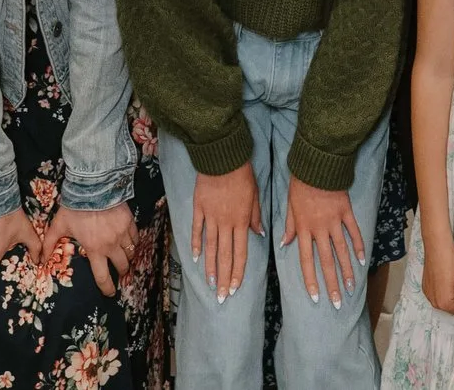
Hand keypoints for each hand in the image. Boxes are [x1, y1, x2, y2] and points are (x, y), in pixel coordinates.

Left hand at [44, 202, 136, 297]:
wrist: (93, 186)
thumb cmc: (75, 207)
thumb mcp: (59, 225)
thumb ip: (49, 243)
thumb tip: (40, 260)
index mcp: (95, 249)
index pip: (103, 276)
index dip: (107, 288)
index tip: (110, 293)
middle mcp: (111, 245)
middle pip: (122, 266)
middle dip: (121, 272)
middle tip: (119, 273)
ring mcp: (122, 234)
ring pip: (131, 253)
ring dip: (128, 258)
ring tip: (125, 258)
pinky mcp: (129, 222)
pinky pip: (136, 238)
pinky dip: (134, 242)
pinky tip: (130, 242)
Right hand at [191, 164, 262, 300]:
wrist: (223, 158)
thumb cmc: (243, 175)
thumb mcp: (256, 195)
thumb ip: (256, 217)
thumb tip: (258, 234)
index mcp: (242, 221)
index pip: (240, 253)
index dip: (237, 272)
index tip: (234, 288)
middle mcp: (226, 223)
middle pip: (224, 255)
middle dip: (223, 278)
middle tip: (220, 297)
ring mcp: (211, 217)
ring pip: (210, 247)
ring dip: (210, 267)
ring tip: (209, 283)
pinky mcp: (199, 208)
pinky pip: (197, 229)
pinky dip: (196, 244)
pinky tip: (195, 258)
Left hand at [281, 175, 363, 307]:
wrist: (317, 165)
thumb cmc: (300, 184)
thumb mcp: (289, 205)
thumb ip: (289, 226)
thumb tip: (284, 244)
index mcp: (303, 229)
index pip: (306, 260)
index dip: (311, 280)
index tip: (316, 297)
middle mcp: (319, 229)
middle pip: (326, 261)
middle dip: (332, 284)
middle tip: (338, 303)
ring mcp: (334, 221)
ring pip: (342, 251)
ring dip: (347, 271)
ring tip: (351, 287)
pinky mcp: (346, 212)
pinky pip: (353, 232)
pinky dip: (359, 246)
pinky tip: (363, 260)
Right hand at [420, 227, 453, 315]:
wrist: (437, 245)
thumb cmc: (451, 261)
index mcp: (444, 303)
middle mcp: (433, 301)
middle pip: (452, 308)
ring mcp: (428, 293)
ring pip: (445, 300)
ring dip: (452, 294)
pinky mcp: (426, 285)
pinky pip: (438, 293)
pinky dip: (444, 289)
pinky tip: (449, 278)